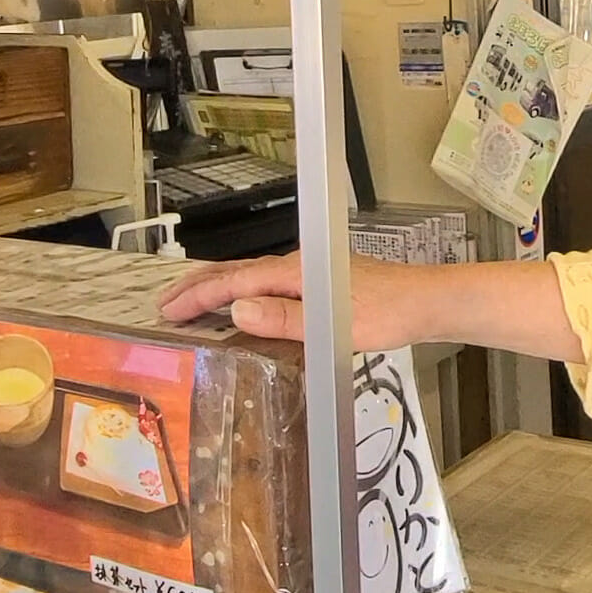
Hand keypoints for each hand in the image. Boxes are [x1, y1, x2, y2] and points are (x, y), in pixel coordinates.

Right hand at [159, 252, 444, 350]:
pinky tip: (242, 301)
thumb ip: (284, 320)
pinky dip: (242, 289)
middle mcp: (298, 266)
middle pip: (236, 272)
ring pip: (250, 275)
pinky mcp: (318, 281)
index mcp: (295, 273)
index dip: (198, 296)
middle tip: (165, 304)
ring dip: (217, 287)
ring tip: (191, 299)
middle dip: (197, 286)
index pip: (234, 283)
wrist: (426, 302)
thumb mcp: (334, 326)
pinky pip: (267, 282)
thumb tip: (237, 310)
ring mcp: (308, 271)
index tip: (169, 310)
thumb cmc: (389, 313)